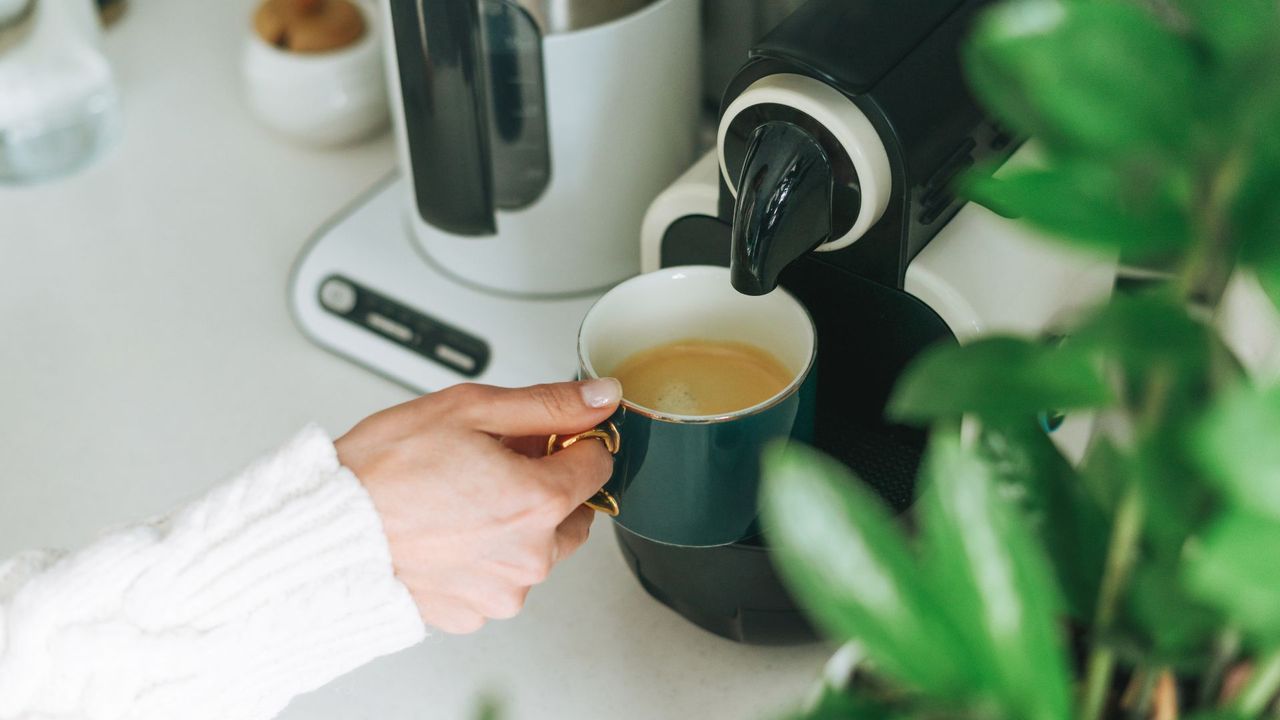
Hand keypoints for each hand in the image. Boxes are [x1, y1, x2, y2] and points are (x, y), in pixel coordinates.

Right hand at [335, 378, 621, 633]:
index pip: (599, 464)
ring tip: (461, 499)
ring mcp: (502, 592)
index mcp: (540, 501)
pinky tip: (447, 532)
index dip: (573, 440)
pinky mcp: (473, 614)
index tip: (545, 436)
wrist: (323, 532)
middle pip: (574, 511)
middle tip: (494, 463)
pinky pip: (498, 578)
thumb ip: (548, 403)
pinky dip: (484, 557)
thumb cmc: (383, 471)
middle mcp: (531, 556)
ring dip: (517, 524)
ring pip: (537, 549)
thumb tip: (600, 397)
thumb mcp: (469, 410)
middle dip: (548, 485)